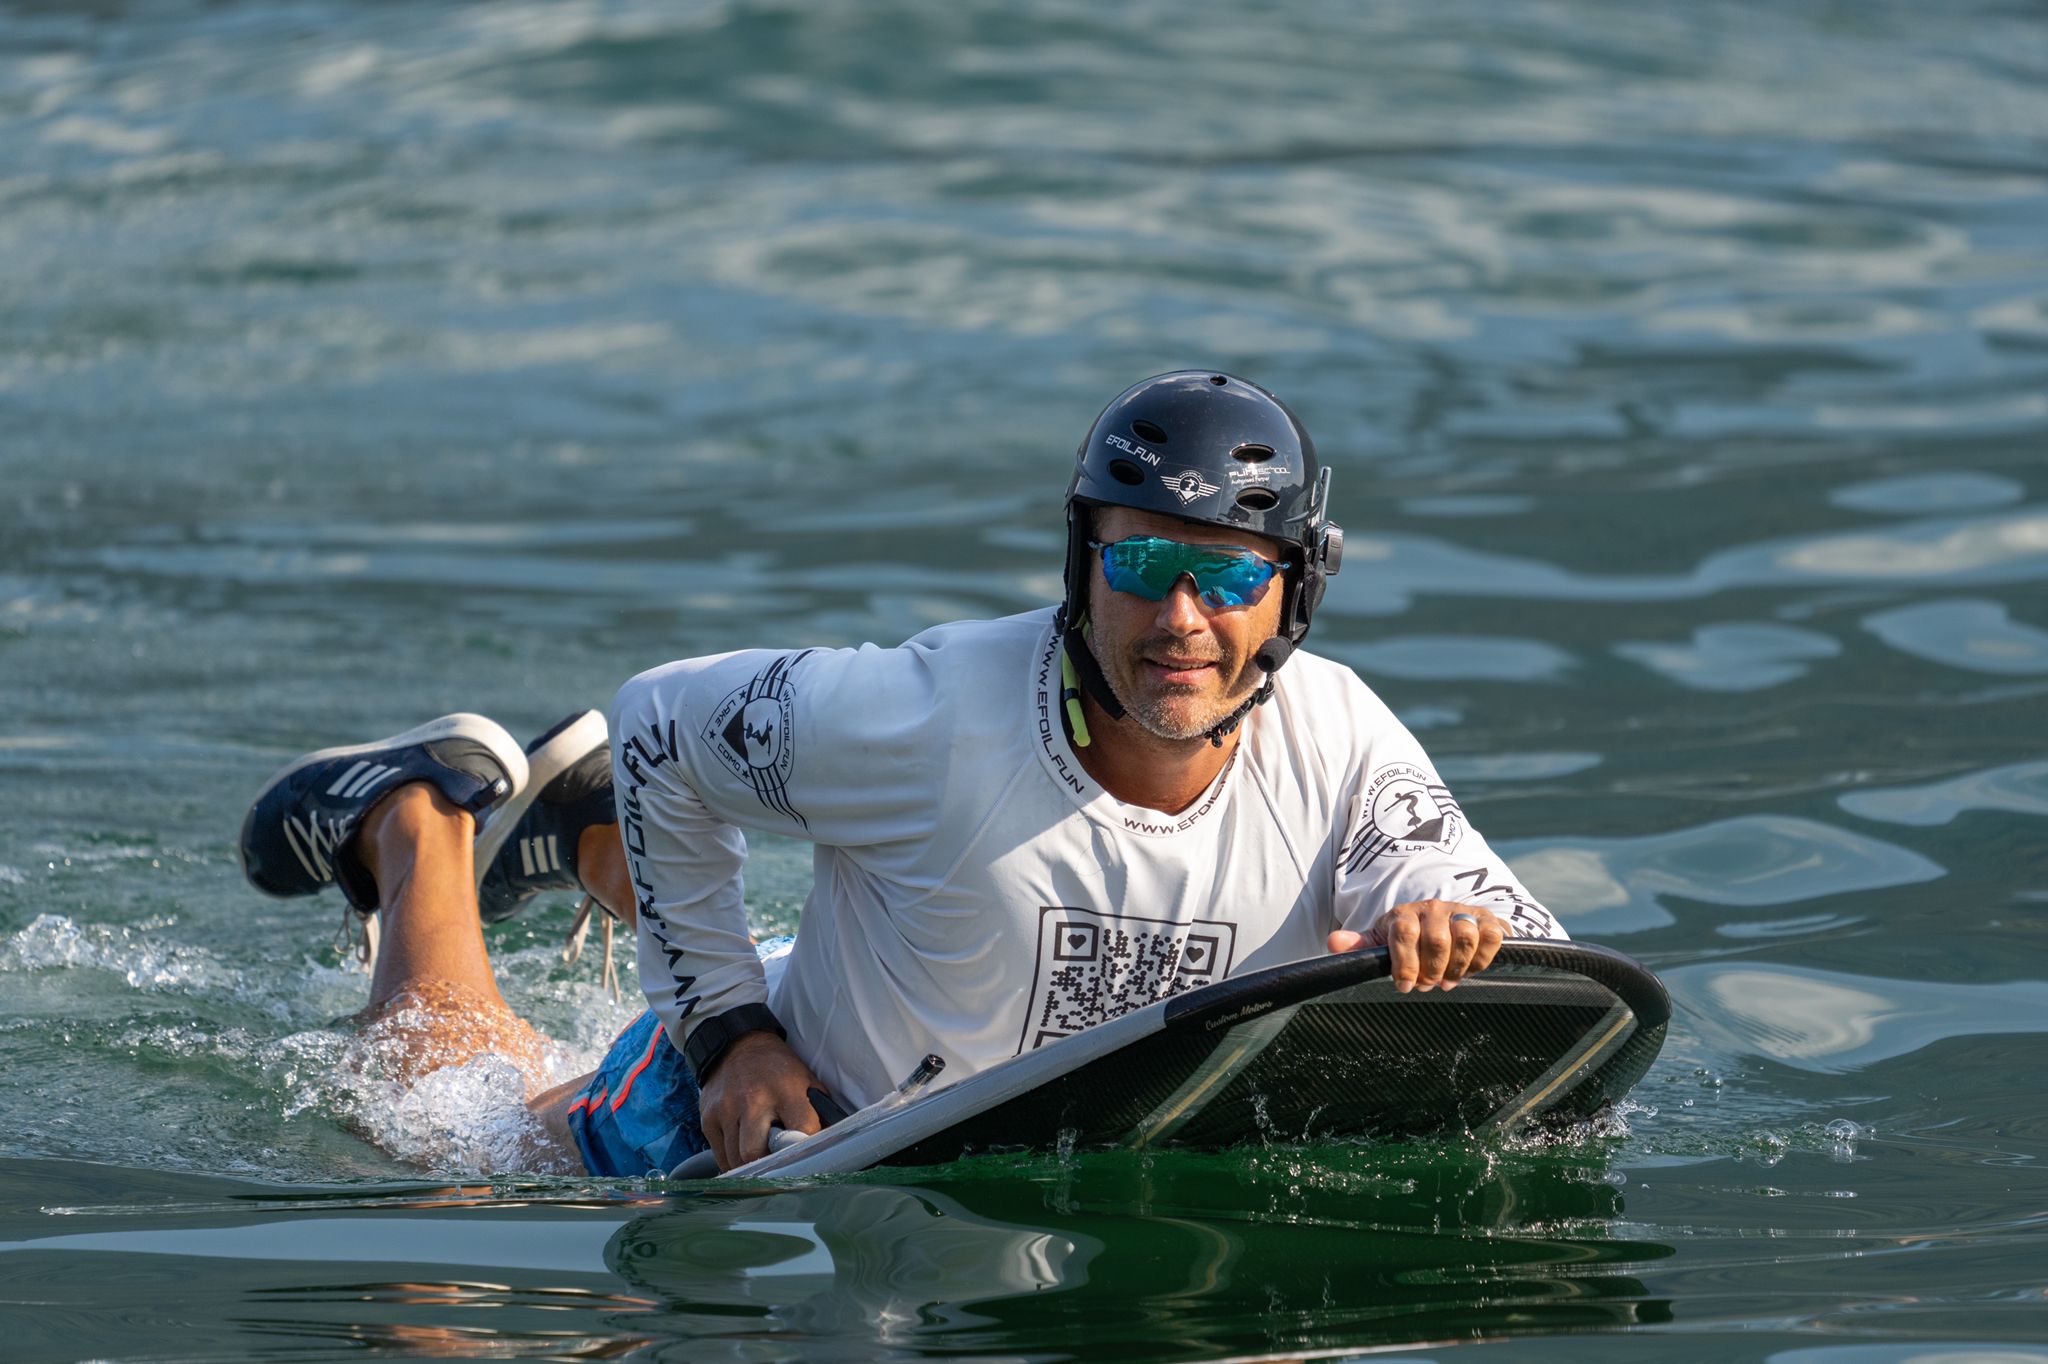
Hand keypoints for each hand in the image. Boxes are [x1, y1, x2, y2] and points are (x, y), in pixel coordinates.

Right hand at [696, 1030, 825, 1169]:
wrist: (738, 1045)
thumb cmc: (778, 1070)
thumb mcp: (806, 1081)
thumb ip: (817, 1112)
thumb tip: (829, 1144)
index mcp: (786, 1091)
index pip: (800, 1132)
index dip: (805, 1148)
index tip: (805, 1155)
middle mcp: (753, 1100)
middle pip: (755, 1153)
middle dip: (767, 1164)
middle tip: (775, 1163)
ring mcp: (726, 1109)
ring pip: (735, 1159)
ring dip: (749, 1166)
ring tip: (760, 1158)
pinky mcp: (708, 1117)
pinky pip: (720, 1155)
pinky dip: (732, 1162)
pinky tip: (742, 1155)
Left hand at [1327, 899, 1506, 992]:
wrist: (1449, 921)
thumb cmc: (1411, 936)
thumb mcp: (1384, 940)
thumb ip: (1362, 945)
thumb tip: (1334, 943)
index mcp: (1405, 914)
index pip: (1404, 932)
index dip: (1404, 963)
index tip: (1405, 986)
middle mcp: (1433, 909)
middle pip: (1436, 939)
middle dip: (1432, 970)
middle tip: (1428, 985)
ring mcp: (1461, 913)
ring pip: (1464, 936)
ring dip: (1457, 966)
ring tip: (1447, 981)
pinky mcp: (1487, 919)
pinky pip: (1490, 936)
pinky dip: (1482, 957)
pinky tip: (1470, 968)